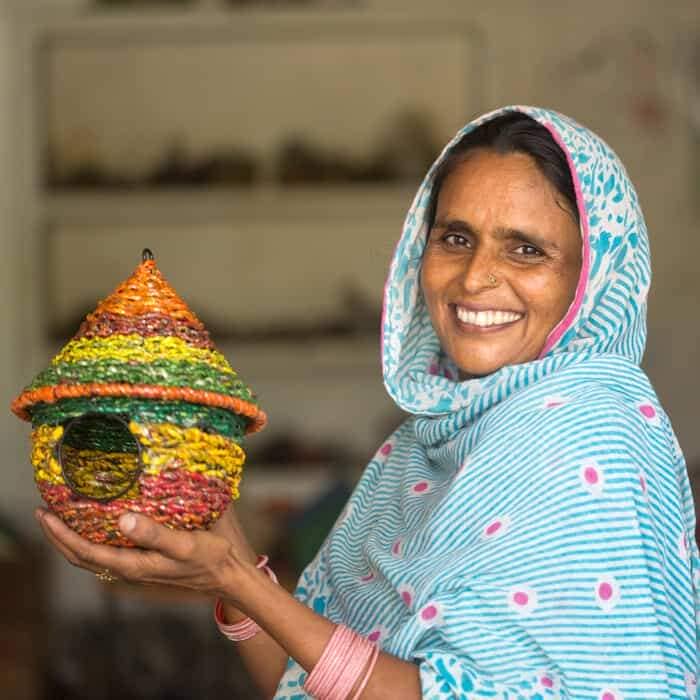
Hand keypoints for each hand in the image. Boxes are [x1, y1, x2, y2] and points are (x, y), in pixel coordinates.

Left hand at [35, 505, 257, 600]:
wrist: (226, 575)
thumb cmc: (208, 558)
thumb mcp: (183, 544)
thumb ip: (154, 534)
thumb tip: (122, 520)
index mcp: (133, 564)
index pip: (85, 552)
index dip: (62, 535)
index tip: (46, 514)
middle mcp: (129, 567)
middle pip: (81, 557)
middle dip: (59, 537)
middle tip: (44, 512)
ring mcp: (135, 565)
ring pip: (92, 555)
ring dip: (73, 538)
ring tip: (63, 516)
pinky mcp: (144, 560)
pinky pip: (107, 551)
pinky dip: (92, 539)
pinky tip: (97, 524)